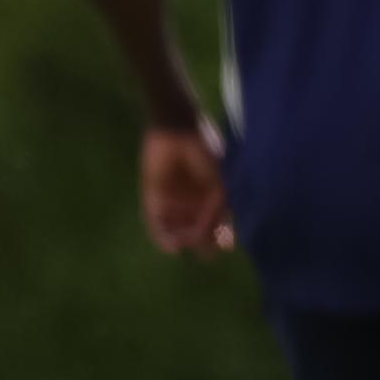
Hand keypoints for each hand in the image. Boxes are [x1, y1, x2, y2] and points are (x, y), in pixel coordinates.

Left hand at [139, 125, 235, 257]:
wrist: (177, 131)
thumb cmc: (204, 154)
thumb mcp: (219, 187)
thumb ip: (217, 213)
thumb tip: (220, 241)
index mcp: (212, 198)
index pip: (218, 227)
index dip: (221, 240)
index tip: (225, 245)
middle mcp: (193, 203)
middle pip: (197, 234)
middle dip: (202, 244)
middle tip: (205, 247)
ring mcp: (173, 202)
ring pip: (178, 232)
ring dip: (183, 241)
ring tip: (187, 243)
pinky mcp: (154, 199)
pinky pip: (157, 224)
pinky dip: (163, 238)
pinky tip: (172, 247)